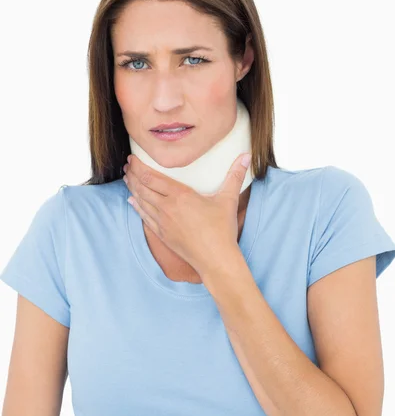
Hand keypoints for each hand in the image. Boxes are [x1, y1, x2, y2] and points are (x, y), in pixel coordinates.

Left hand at [122, 152, 251, 275]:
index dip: (138, 167)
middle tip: (127, 166)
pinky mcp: (162, 235)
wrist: (215, 259)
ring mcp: (162, 223)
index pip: (151, 177)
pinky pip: (145, 217)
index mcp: (180, 196)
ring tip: (127, 178)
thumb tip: (246, 156)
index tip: (132, 158)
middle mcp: (167, 208)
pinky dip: (137, 207)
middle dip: (132, 175)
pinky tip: (133, 202)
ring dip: (132, 189)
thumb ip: (235, 175)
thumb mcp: (228, 200)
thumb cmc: (222, 230)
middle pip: (142, 188)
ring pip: (141, 202)